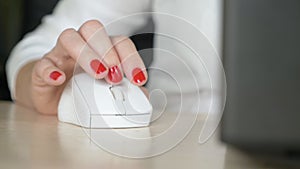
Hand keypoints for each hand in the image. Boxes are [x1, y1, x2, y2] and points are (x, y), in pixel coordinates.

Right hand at [15, 20, 147, 114]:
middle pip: (94, 29)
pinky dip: (50, 70)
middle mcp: (82, 46)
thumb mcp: (108, 92)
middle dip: (108, 50)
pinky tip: (60, 79)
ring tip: (98, 75)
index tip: (138, 79)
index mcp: (102, 50)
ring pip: (69, 38)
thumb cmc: (84, 91)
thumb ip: (126, 92)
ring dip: (86, 54)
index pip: (119, 42)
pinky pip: (42, 63)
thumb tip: (143, 97)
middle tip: (115, 75)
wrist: (56, 100)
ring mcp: (61, 55)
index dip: (131, 57)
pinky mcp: (42, 69)